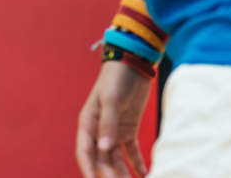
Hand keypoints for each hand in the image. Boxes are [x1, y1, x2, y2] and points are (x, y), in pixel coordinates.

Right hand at [76, 60, 152, 177]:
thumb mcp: (111, 99)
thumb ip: (108, 123)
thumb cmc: (117, 78)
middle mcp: (98, 130)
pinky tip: (145, 176)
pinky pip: (131, 153)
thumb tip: (104, 149)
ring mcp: (113, 131)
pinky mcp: (128, 129)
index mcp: (88, 122)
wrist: (133, 64)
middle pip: (101, 160)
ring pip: (116, 160)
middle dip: (109, 176)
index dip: (89, 170)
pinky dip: (137, 165)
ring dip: (123, 174)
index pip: (85, 152)